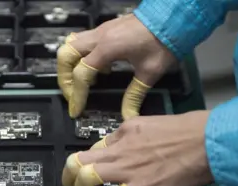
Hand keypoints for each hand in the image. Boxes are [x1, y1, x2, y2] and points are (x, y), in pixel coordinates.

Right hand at [57, 14, 176, 118]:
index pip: (81, 74)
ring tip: (84, 82)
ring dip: (70, 65)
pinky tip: (98, 68)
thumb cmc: (163, 42)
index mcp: (107, 48)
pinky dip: (81, 56)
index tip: (77, 110)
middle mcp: (98, 37)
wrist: (173, 18)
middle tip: (73, 95)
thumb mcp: (150, 73)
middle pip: (65, 56)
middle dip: (64, 78)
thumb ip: (135, 96)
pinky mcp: (105, 29)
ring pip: (70, 45)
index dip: (77, 95)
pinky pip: (82, 41)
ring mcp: (100, 31)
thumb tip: (128, 115)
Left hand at [62, 111, 213, 185]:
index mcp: (124, 132)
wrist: (207, 142)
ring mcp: (126, 169)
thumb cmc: (188, 131)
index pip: (95, 147)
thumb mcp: (152, 123)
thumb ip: (135, 134)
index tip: (95, 172)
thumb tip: (126, 144)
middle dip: (69, 176)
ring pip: (84, 178)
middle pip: (77, 161)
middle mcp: (119, 150)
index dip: (92, 162)